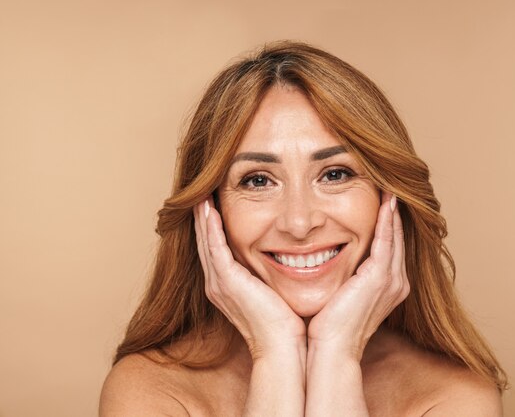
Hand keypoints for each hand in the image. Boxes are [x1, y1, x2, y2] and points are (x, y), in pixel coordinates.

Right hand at [193, 195, 305, 359]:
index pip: (216, 248)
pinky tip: (209, 208)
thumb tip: (289, 257)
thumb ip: (271, 274)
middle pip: (205, 241)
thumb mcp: (274, 291)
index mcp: (229, 285)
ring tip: (201, 193)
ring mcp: (219, 282)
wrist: (283, 347)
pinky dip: (210, 227)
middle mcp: (218, 283)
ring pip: (205, 241)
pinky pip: (214, 247)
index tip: (217, 202)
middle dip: (204, 216)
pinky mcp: (227, 281)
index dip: (214, 226)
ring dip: (203, 216)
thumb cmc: (285, 323)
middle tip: (202, 191)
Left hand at [307, 191, 408, 358]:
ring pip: (394, 235)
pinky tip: (385, 201)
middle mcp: (396, 282)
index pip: (389, 246)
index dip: (386, 223)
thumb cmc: (329, 326)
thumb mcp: (341, 296)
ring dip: (391, 210)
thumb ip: (344, 277)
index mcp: (388, 286)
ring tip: (389, 187)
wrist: (331, 348)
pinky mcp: (380, 277)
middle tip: (388, 186)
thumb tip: (325, 260)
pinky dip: (386, 219)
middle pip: (396, 237)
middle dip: (392, 213)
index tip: (380, 201)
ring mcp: (391, 279)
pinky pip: (386, 240)